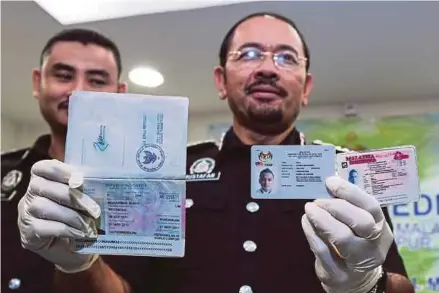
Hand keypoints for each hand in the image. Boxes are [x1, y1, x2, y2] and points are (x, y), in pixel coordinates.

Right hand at [18, 159, 100, 272]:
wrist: (73, 250)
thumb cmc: (79, 217)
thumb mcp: (83, 199)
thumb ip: (85, 187)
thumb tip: (100, 180)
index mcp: (43, 180)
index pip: (43, 168)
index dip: (60, 171)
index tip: (80, 179)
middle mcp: (30, 194)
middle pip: (45, 187)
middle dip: (73, 198)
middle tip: (95, 209)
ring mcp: (25, 214)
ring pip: (43, 207)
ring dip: (71, 216)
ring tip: (89, 224)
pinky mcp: (27, 234)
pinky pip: (43, 227)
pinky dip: (65, 230)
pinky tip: (80, 233)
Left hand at [301, 176, 392, 292]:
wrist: (354, 281)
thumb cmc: (354, 243)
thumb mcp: (359, 226)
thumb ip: (348, 207)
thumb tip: (328, 184)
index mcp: (381, 228)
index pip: (372, 207)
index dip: (350, 192)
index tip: (330, 182)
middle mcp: (374, 246)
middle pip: (362, 223)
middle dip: (336, 207)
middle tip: (318, 200)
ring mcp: (357, 263)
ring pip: (342, 238)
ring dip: (321, 219)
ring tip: (309, 209)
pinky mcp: (338, 274)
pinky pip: (322, 250)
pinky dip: (311, 233)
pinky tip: (306, 222)